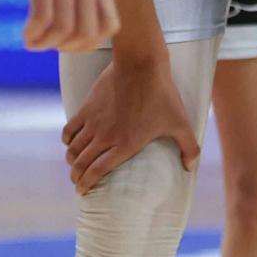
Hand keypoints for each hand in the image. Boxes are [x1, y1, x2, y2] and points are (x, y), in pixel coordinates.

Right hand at [0, 0, 116, 50]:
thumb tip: (71, 21)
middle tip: (46, 43)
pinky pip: (42, 18)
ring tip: (32, 41)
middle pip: (86, 33)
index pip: (110, 25)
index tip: (67, 42)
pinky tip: (25, 34)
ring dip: (45, 44)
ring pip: (63, 30)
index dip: (89, 44)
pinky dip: (33, 35)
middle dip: (65, 48)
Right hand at [60, 57, 199, 193]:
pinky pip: (69, 128)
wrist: (141, 64)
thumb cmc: (162, 94)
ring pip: (73, 148)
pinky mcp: (87, 107)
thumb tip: (190, 167)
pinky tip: (69, 142)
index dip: (87, 184)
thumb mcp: (180, 122)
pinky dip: (67, 139)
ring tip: (74, 164)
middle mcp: (105, 137)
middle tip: (77, 182)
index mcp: (125, 145)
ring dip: (71, 160)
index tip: (83, 192)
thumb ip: (188, 147)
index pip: (97, 171)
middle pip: (81, 163)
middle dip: (76, 177)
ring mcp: (94, 122)